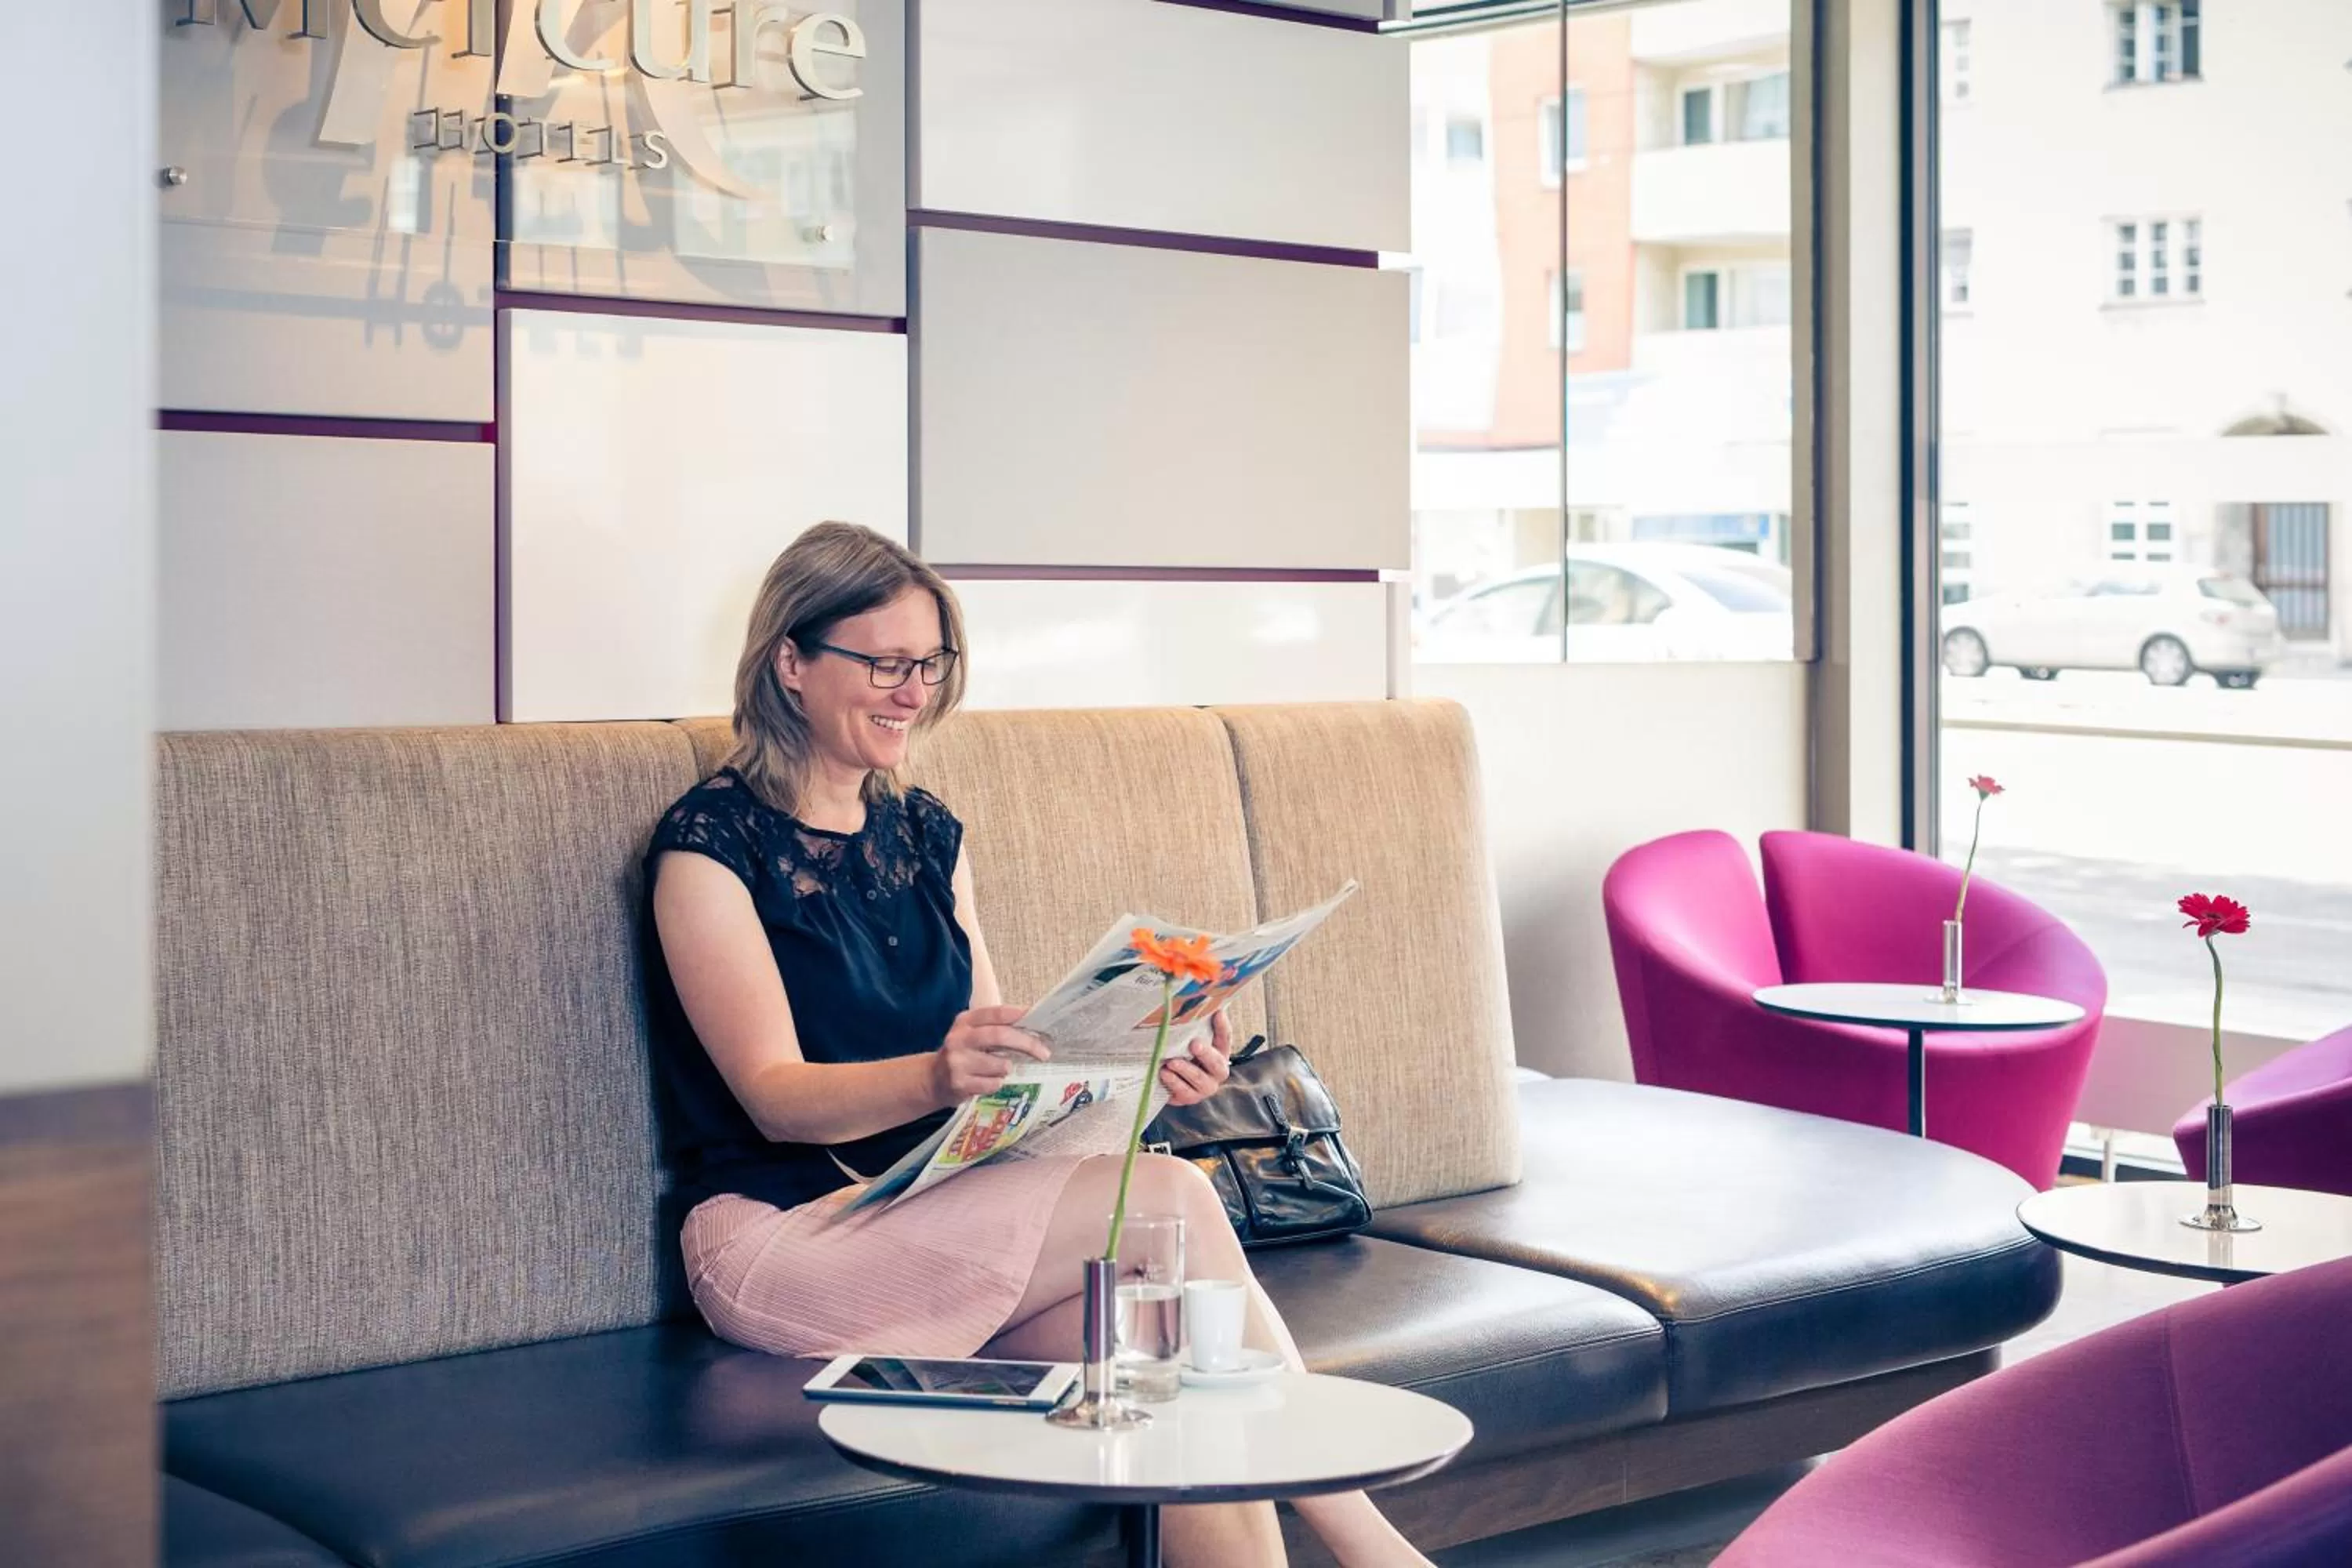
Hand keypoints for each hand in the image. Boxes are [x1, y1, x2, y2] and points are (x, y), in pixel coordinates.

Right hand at [932, 1005, 1050, 1104]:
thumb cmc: (963, 1054)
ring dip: (1007, 1068)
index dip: (1020, 1015)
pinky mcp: (959, 1083)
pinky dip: (996, 1083)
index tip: (1039, 1020)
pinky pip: (993, 1084)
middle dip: (1027, 1044)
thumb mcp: (972, 1034)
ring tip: (998, 1069)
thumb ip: (996, 1028)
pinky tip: (985, 1081)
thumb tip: (1034, 1027)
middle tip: (1045, 1053)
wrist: (932, 1079)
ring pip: (1001, 1064)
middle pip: (1000, 1036)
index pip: (997, 1013)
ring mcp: (957, 1062)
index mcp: (965, 1021)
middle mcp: (959, 1038)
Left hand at [1158, 1009, 1233, 1107]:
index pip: (1225, 1038)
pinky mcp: (1189, 1098)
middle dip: (1205, 1054)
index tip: (1217, 1013)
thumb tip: (1189, 1006)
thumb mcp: (1188, 1040)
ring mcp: (1205, 1087)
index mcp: (1220, 1053)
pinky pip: (1184, 1092)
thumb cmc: (1183, 1055)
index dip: (1222, 1027)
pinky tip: (1164, 1073)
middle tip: (1194, 1044)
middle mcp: (1217, 1071)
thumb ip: (1194, 1027)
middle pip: (1216, 1063)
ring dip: (1186, 1070)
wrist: (1171, 1081)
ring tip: (1171, 1062)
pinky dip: (1174, 1082)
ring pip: (1199, 1079)